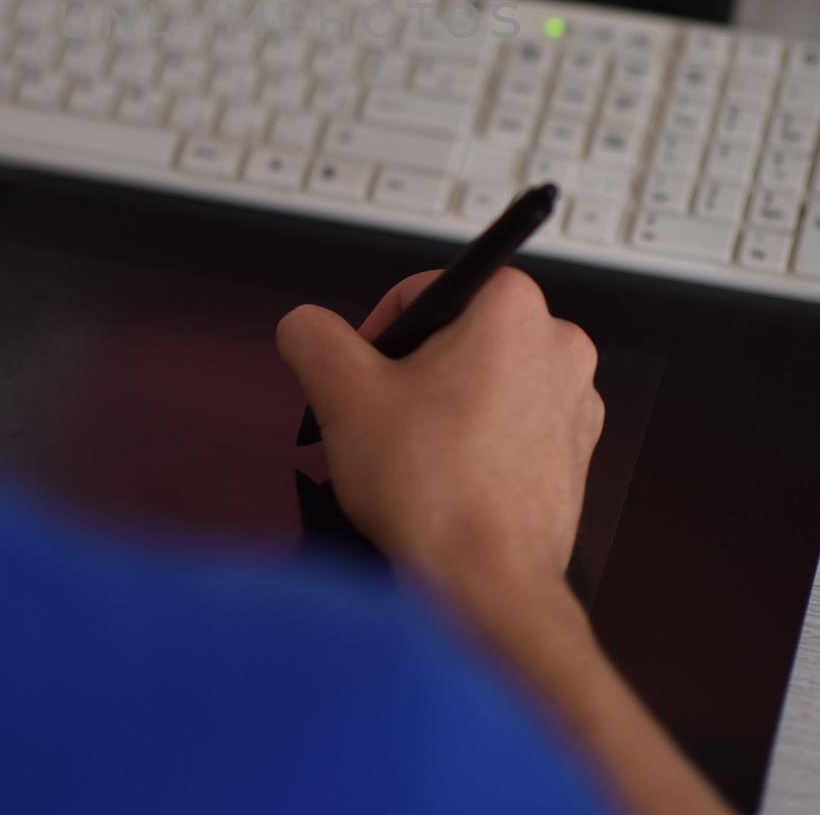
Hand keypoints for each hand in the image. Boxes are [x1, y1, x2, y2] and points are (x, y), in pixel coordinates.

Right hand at [277, 268, 603, 608]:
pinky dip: (476, 442)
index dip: (379, 334)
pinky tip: (447, 480)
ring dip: (442, 409)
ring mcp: (575, 400)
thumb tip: (304, 326)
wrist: (489, 589)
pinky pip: (510, 424)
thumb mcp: (343, 395)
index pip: (423, 290)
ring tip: (415, 458)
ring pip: (482, 381)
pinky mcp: (575, 451)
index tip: (364, 378)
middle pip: (455, 335)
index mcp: (513, 307)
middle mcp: (558, 343)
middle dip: (411, 374)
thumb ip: (313, 338)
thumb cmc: (434, 493)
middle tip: (383, 423)